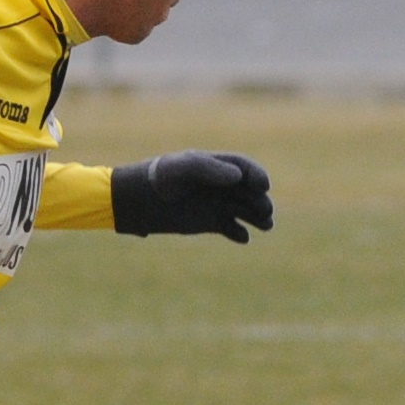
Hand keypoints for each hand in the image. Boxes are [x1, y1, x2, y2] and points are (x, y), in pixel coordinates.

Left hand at [110, 151, 273, 240]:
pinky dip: (240, 234)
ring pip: (247, 211)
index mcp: (217, 166)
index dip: (257, 176)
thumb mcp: (183, 168)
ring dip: (258, 217)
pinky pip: (233, 229)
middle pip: (251, 192)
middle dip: (261, 200)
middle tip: (265, 211)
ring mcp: (217, 204)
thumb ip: (210, 169)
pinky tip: (243, 237)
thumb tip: (238, 177)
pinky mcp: (211, 222)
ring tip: (265, 224)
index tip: (263, 186)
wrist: (139, 200)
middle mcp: (222, 185)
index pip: (245, 169)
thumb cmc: (161, 178)